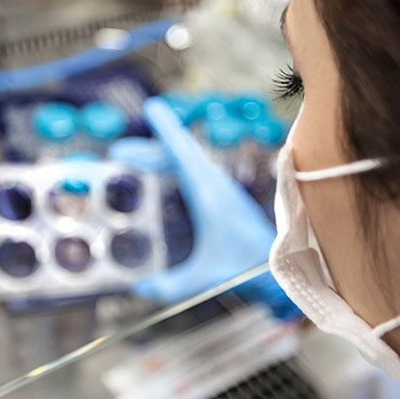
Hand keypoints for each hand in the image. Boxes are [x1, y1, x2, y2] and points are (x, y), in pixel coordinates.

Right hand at [110, 98, 299, 319]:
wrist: (280, 269)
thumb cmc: (245, 270)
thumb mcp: (203, 279)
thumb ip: (169, 286)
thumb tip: (139, 290)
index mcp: (207, 194)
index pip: (181, 152)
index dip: (164, 129)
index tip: (151, 108)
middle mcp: (215, 185)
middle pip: (178, 155)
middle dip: (147, 150)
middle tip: (119, 152)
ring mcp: (221, 189)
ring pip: (187, 162)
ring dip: (160, 157)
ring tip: (133, 163)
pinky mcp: (225, 198)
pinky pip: (194, 172)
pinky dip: (173, 167)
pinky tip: (163, 178)